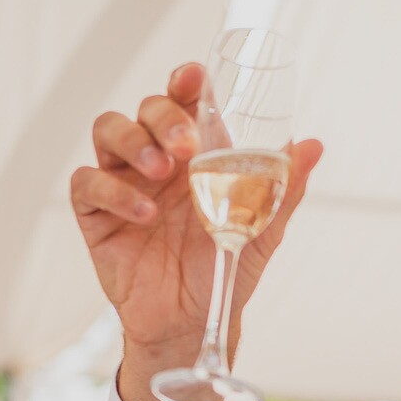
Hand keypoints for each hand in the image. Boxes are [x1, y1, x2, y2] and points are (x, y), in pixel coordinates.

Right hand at [69, 62, 323, 400]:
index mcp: (195, 154)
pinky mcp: (97, 214)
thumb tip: (313, 145)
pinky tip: (144, 215)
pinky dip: (114, 191)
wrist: (194, 322)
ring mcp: (124, 182)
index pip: (184, 101)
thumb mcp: (261, 230)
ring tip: (161, 171)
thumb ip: (283, 188)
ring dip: (134, 142)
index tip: (194, 78)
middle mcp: (156, 160)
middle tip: (185, 146)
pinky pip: (88, 183)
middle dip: (163, 117)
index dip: (185, 82)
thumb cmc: (223, 270)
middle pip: (145, 109)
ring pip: (108, 130)